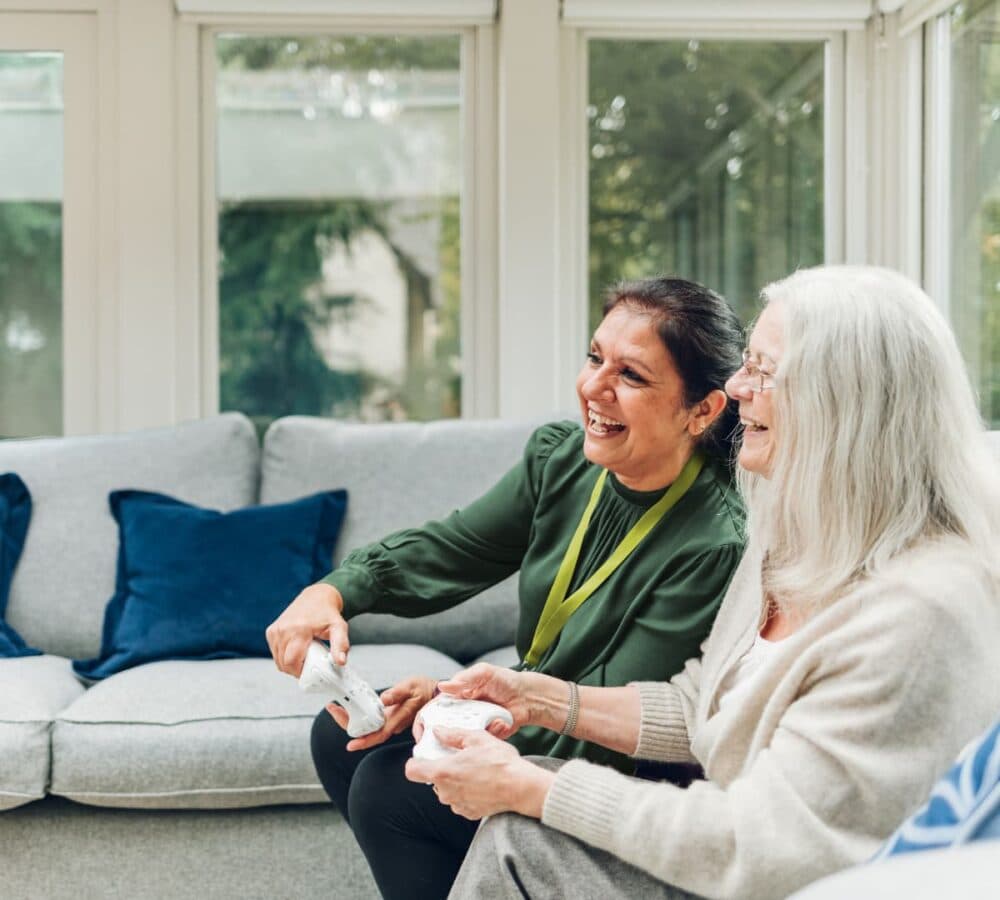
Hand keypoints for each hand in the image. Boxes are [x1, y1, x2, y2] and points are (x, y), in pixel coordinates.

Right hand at [265, 582, 348, 675]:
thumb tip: (340, 661)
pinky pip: (275, 652)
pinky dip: (284, 655)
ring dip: (289, 663)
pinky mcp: (271, 631)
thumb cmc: (327, 613)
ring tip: (304, 654)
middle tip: (309, 662)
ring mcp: (275, 630)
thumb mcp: (339, 628)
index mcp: (299, 629)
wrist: (317, 597)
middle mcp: (284, 629)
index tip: (310, 670)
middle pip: (283, 663)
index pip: (291, 661)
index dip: (300, 671)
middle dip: (296, 669)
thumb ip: (341, 645)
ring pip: (277, 660)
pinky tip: (296, 648)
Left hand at [328, 675, 436, 751]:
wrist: (434, 693)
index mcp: (396, 719)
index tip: (350, 745)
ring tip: (336, 705)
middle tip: (332, 708)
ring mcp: (389, 722)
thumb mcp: (411, 686)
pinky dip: (358, 714)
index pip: (378, 734)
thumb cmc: (424, 689)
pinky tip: (350, 705)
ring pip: (366, 727)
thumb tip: (383, 698)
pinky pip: (370, 720)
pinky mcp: (388, 717)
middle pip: (366, 732)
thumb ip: (397, 692)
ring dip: (350, 719)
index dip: (363, 741)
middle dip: (347, 724)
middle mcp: (391, 724)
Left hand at [404, 729, 555, 820]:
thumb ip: (453, 735)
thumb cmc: (500, 762)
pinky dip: (467, 792)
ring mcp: (457, 805)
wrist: (521, 787)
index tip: (425, 757)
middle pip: (432, 779)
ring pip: (447, 790)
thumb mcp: (477, 739)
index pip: (412, 771)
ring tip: (475, 770)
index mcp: (443, 772)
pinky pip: (460, 800)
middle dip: (443, 769)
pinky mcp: (469, 813)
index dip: (416, 763)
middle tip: (461, 758)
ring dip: (456, 781)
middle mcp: (446, 792)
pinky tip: (482, 783)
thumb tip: (438, 732)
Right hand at [433, 663, 537, 737]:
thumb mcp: (484, 672)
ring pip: (462, 737)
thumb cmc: (505, 680)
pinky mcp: (486, 735)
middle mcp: (462, 713)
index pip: (434, 710)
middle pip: (443, 728)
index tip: (421, 732)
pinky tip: (500, 722)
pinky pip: (482, 739)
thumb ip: (464, 678)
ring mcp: (474, 725)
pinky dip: (490, 732)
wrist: (527, 696)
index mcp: (457, 697)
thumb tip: (443, 686)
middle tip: (446, 736)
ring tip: (484, 723)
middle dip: (441, 735)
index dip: (424, 721)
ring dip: (468, 734)